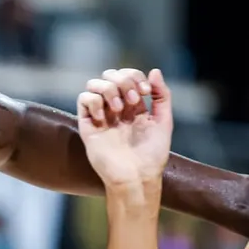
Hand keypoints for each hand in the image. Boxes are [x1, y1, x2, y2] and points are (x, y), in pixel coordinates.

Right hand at [77, 68, 172, 187]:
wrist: (136, 177)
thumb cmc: (152, 155)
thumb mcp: (164, 122)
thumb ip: (162, 96)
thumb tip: (154, 71)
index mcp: (134, 106)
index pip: (128, 76)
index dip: (135, 76)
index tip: (145, 93)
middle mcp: (116, 108)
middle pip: (110, 75)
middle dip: (123, 81)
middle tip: (133, 100)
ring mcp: (101, 116)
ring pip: (93, 84)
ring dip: (108, 89)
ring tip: (119, 108)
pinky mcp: (88, 126)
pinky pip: (83, 99)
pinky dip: (94, 101)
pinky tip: (105, 117)